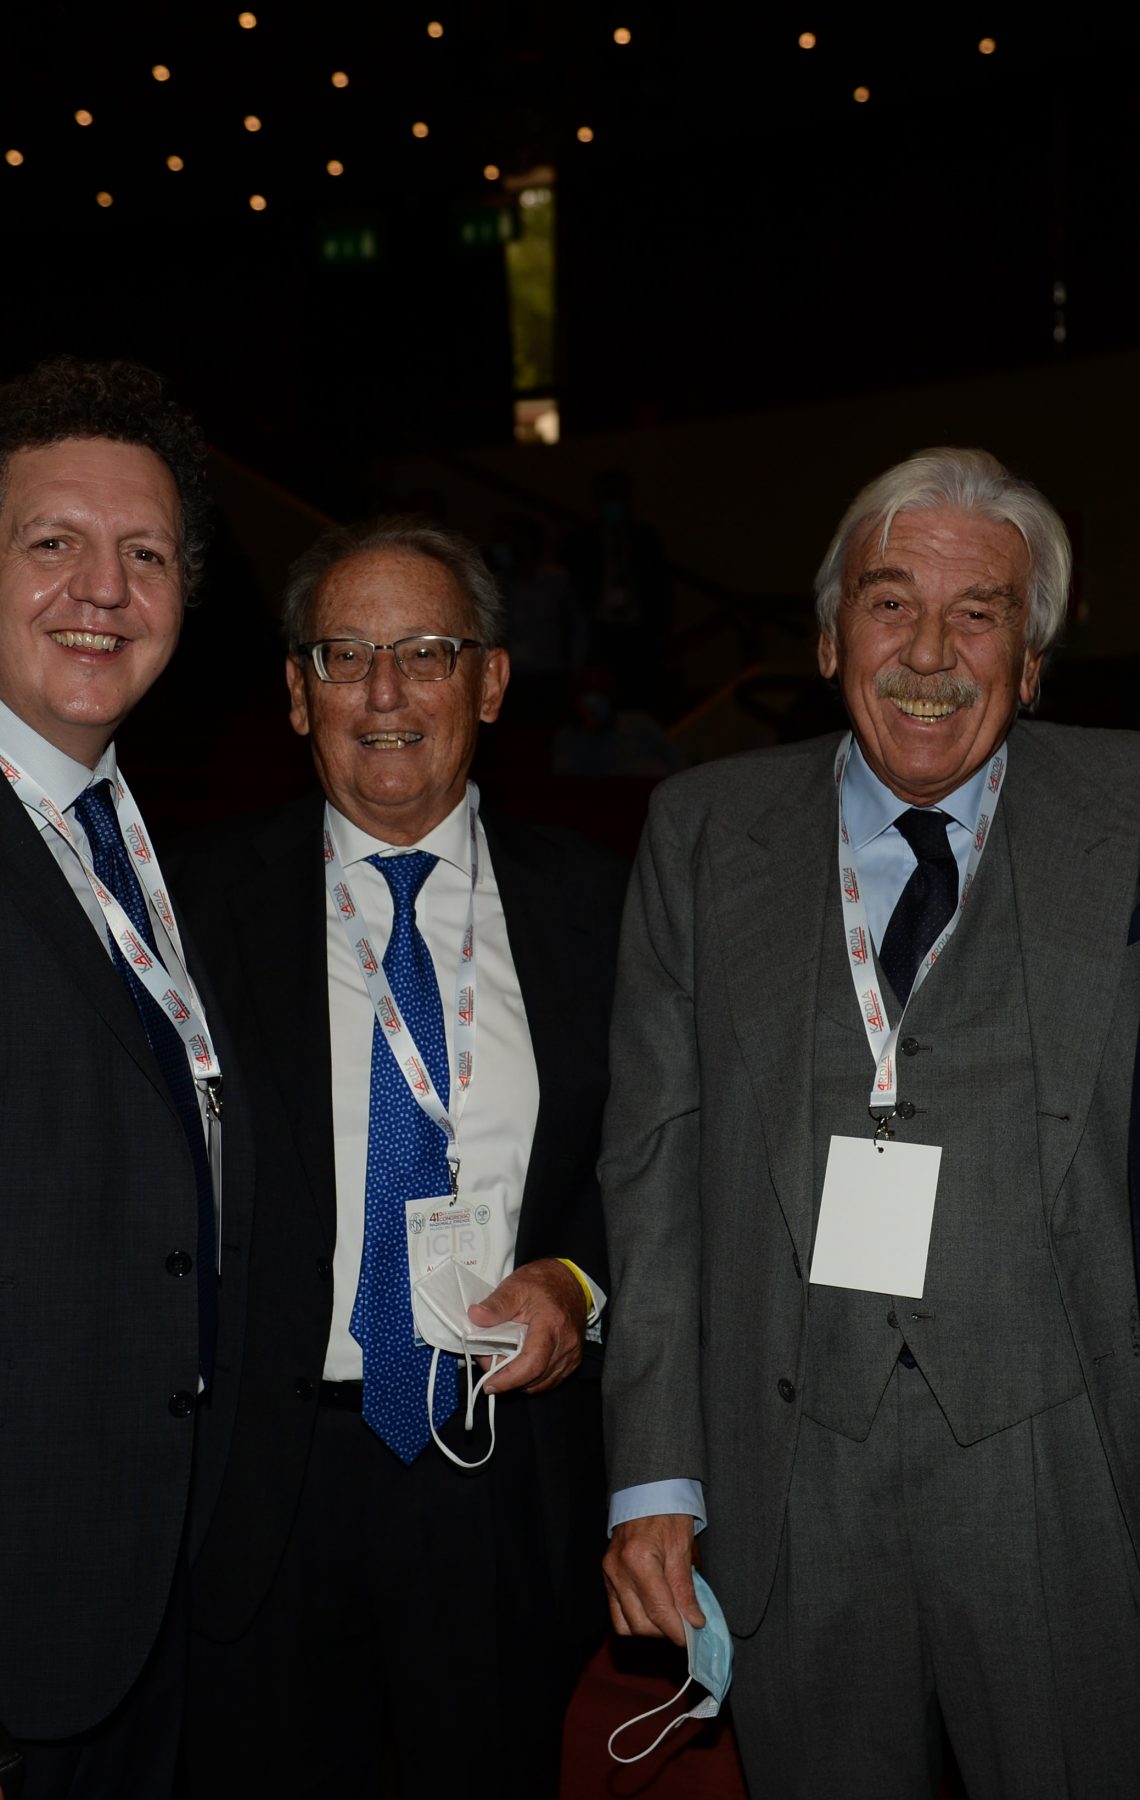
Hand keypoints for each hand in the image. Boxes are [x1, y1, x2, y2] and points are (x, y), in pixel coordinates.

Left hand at [466, 1257, 586, 1393]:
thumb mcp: (515, 1286)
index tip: (489, 1384)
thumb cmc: (542, 1282)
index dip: (509, 1379)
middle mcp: (566, 1343)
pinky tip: (519, 1364)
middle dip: (508, 1379)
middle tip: (488, 1363)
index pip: (532, 1363)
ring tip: (502, 1362)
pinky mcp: (573, 1360)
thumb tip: (475, 1317)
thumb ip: (496, 1304)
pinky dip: (532, 1378)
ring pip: (542, 1383)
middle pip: (535, 1377)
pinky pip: (550, 1379)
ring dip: (520, 1380)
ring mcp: (572, 1354)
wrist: (570, 1281)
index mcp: (552, 1323)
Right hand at [603, 1513, 702, 1646]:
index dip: (678, 1630)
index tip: (693, 1637)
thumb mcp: (682, 1548)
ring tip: (669, 1620)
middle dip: (665, 1632)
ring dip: (650, 1630)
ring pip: (626, 1625)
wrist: (646, 1492)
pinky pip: (617, 1614)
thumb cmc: (667, 1514)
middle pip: (641, 1624)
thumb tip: (694, 1621)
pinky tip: (651, 1614)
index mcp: (639, 1559)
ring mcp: (609, 1574)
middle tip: (686, 1628)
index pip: (659, 1611)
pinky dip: (634, 1620)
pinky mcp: (606, 1577)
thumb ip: (685, 1589)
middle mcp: (618, 1570)